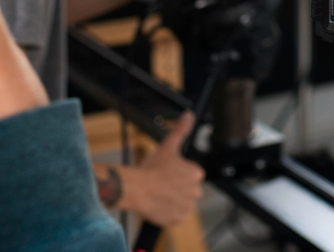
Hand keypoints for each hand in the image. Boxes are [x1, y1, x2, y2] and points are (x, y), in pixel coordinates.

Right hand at [117, 112, 204, 226]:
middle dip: (177, 187)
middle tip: (162, 183)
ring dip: (173, 199)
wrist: (137, 188)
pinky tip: (159, 203)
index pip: (191, 174)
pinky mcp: (178, 219)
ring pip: (181, 202)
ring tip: (158, 193)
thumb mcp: (168, 145)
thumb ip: (181, 130)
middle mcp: (196, 191)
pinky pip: (175, 215)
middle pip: (188, 189)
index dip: (178, 173)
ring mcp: (187, 206)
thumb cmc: (151, 168)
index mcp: (196, 173)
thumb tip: (190, 115)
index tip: (167, 173)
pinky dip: (168, 211)